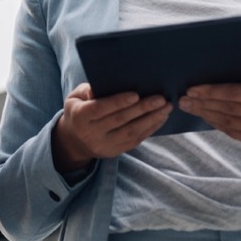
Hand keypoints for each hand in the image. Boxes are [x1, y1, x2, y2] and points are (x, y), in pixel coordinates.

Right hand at [51, 83, 170, 172]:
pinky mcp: (115, 151)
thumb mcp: (74, 97)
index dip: (118, 102)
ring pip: (131, 132)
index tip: (136, 95)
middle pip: (120, 120)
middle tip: (160, 99)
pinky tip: (161, 118)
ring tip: (166, 108)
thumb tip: (97, 89)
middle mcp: (92, 133)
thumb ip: (86, 90)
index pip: (100, 109)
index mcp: (80, 117)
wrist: (75, 141)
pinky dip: (150, 129)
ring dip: (151, 119)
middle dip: (142, 109)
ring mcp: (105, 145)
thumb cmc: (78, 111)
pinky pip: (135, 140)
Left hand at [178, 53, 240, 147]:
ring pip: (227, 122)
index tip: (192, 89)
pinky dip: (215, 123)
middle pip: (228, 108)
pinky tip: (204, 114)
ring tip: (189, 106)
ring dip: (205, 113)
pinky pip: (231, 132)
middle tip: (183, 99)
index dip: (211, 91)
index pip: (234, 93)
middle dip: (203, 103)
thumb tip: (240, 41)